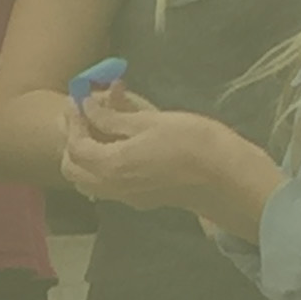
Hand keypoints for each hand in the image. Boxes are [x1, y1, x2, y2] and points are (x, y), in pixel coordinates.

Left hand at [61, 89, 274, 229]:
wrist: (227, 177)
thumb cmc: (191, 141)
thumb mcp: (149, 122)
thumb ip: (113, 118)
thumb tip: (88, 107)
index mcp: (110, 167)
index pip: (75, 146)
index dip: (74, 121)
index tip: (80, 99)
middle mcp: (113, 187)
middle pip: (74, 170)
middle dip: (73, 141)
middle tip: (84, 115)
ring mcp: (128, 197)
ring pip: (89, 181)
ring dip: (86, 156)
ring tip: (100, 128)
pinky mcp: (143, 200)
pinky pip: (108, 186)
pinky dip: (102, 166)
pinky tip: (120, 145)